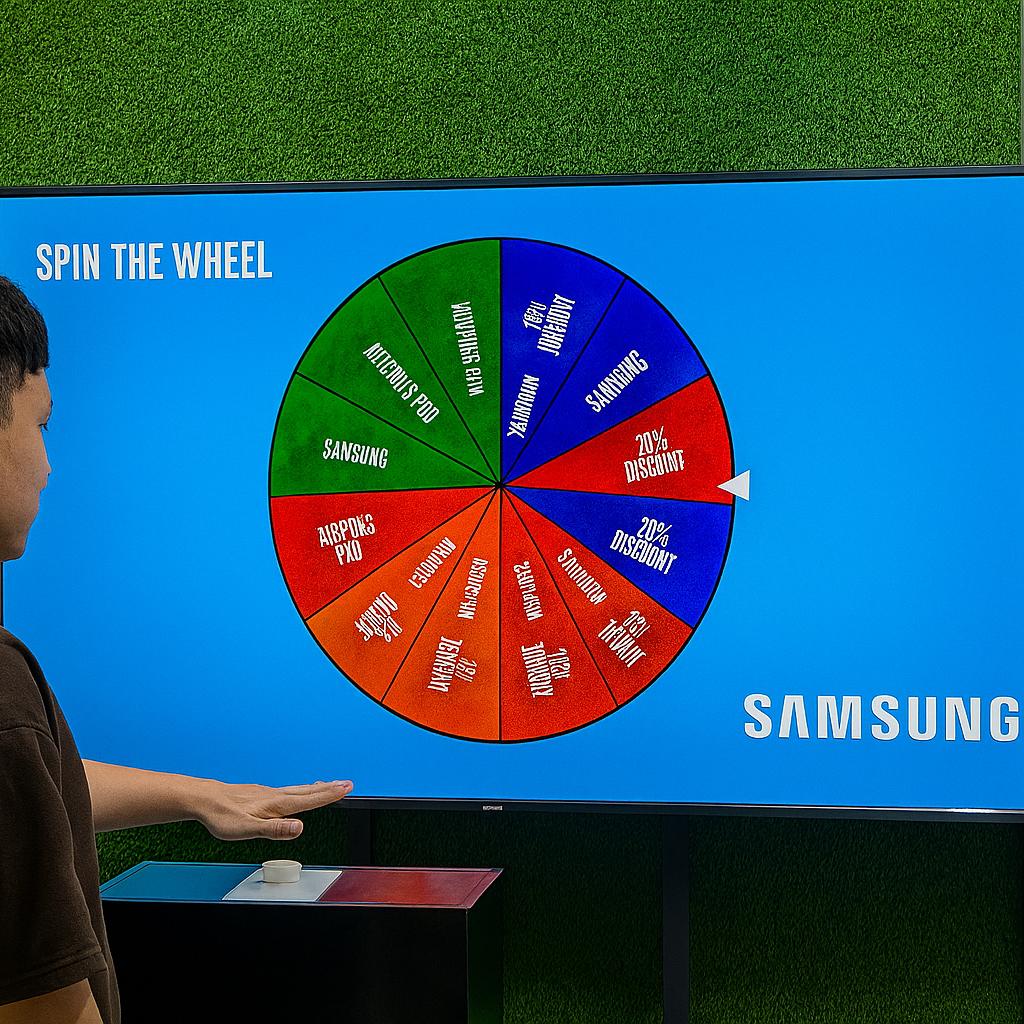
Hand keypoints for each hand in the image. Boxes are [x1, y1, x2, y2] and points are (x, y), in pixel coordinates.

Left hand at [197, 779, 353, 840]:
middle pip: (307, 792)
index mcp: (276, 805)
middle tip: (347, 784)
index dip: (329, 795)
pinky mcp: (260, 794)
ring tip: (328, 785)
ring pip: (297, 790)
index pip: (308, 800)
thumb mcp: (247, 829)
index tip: (347, 788)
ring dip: (316, 788)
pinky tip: (296, 792)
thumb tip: (300, 828)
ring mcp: (267, 793)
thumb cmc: (223, 816)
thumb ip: (275, 829)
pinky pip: (286, 791)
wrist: (204, 799)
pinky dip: (299, 790)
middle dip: (328, 789)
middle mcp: (275, 795)